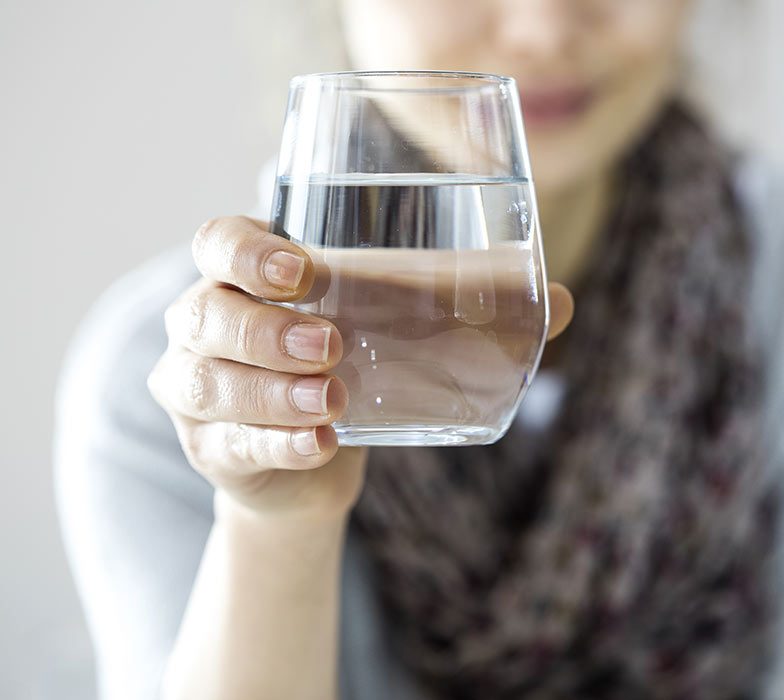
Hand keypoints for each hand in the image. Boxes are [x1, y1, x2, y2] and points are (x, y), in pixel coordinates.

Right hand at [149, 216, 361, 520]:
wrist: (308, 462)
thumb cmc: (337, 366)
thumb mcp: (358, 320)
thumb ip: (391, 292)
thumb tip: (492, 270)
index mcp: (232, 276)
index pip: (216, 242)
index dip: (247, 253)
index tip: (302, 272)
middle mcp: (198, 327)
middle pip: (204, 316)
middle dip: (266, 331)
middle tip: (329, 346)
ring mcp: (192, 392)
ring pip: (208, 385)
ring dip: (272, 393)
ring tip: (331, 400)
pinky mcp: (209, 449)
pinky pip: (234, 445)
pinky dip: (280, 444)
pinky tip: (320, 442)